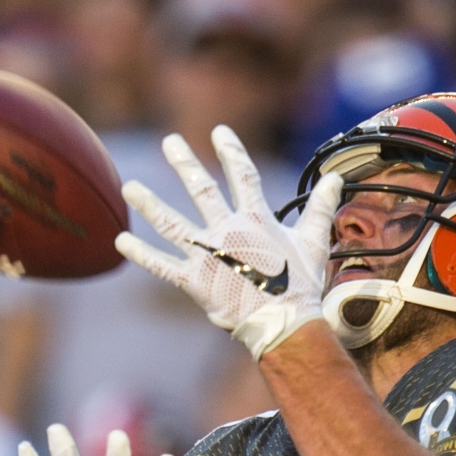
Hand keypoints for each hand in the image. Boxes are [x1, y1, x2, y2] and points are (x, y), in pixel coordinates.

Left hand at [117, 127, 341, 359]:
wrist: (283, 323)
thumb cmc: (300, 285)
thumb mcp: (315, 242)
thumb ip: (321, 207)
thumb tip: (335, 178)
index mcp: (256, 219)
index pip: (242, 175)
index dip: (230, 151)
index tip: (218, 132)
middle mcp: (226, 230)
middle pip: (201, 189)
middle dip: (184, 163)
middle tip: (168, 141)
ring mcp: (206, 255)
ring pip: (172, 223)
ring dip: (149, 203)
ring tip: (129, 186)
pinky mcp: (194, 281)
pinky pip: (161, 265)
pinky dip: (140, 253)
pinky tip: (120, 240)